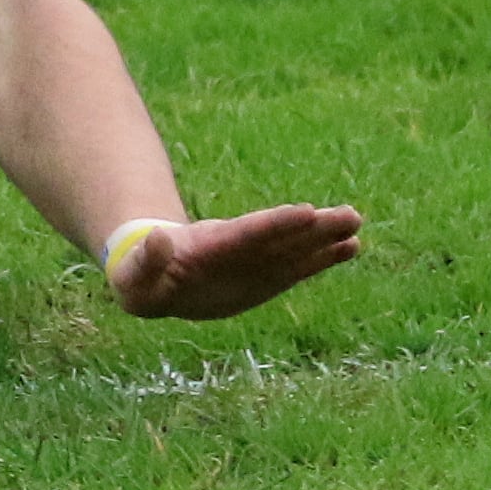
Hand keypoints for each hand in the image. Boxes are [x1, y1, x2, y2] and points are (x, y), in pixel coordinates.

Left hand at [107, 204, 362, 319]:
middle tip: (350, 214)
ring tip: (356, 222)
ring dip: (326, 238)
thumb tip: (155, 238)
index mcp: (210, 247)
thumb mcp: (134, 276)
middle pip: (281, 235)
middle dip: (313, 227)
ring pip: (296, 248)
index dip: (275, 225)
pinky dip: (324, 259)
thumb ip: (146, 260)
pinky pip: (300, 267)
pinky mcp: (268, 277)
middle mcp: (240, 249)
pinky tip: (352, 247)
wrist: (157, 277)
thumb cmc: (141, 277)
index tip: (305, 212)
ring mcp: (257, 262)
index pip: (247, 233)